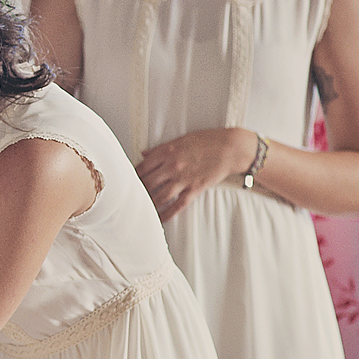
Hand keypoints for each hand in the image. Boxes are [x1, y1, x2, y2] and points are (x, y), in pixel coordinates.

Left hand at [136, 127, 255, 220]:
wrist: (231, 148)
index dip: (132, 176)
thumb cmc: (207, 140)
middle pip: (147, 183)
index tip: (127, 181)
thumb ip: (160, 149)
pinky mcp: (195, 188)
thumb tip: (143, 154)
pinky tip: (159, 218)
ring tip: (140, 210)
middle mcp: (172, 166)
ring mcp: (183, 179)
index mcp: (166, 152)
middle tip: (130, 198)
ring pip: (159, 196)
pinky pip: (177, 205)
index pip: (142, 167)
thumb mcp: (181, 139)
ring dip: (149, 204)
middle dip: (137, 191)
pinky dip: (167, 213)